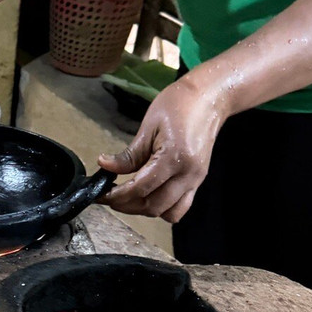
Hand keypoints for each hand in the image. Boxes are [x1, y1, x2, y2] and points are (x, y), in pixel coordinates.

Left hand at [98, 75, 226, 222]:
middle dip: (127, 206)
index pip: (141, 188)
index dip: (118, 195)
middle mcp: (188, 174)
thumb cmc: (179, 105)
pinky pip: (181, 207)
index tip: (101, 194)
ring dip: (145, 210)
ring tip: (127, 198)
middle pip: (154, 206)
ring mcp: (196, 179)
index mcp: (173, 157)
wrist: (210, 98)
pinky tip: (148, 196)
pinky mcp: (198, 180)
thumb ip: (128, 154)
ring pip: (168, 212)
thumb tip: (104, 166)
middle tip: (110, 197)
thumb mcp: (148, 127)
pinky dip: (163, 209)